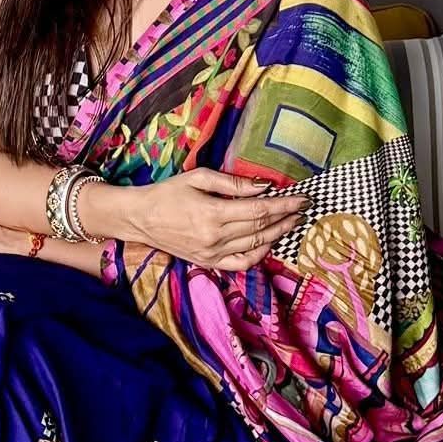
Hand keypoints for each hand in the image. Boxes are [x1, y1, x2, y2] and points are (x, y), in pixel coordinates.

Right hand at [134, 170, 308, 271]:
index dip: (285, 205)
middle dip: (286, 218)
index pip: (260, 210)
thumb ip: (233, 183)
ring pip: (256, 246)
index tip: (302, 199)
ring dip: (278, 234)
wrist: (139, 218)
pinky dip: (259, 254)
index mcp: (213, 214)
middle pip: (262, 228)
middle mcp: (215, 238)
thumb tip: (265, 186)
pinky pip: (242, 264)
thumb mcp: (199, 178)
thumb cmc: (167, 192)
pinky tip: (269, 242)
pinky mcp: (208, 263)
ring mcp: (212, 254)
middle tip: (304, 209)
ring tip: (292, 222)